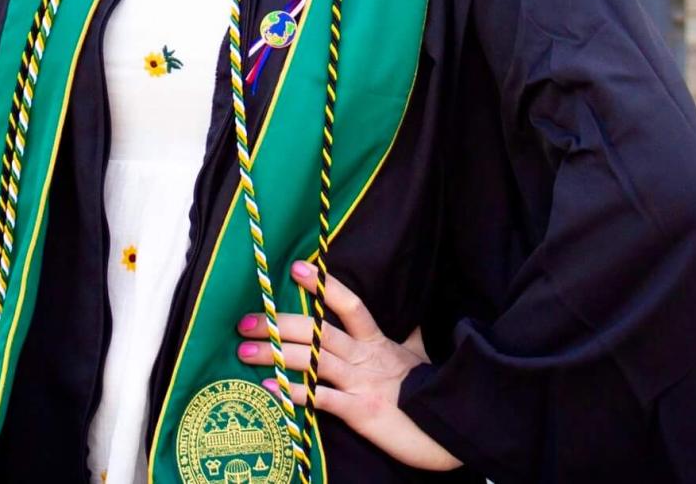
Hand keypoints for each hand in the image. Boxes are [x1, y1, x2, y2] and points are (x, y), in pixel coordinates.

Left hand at [234, 259, 462, 472]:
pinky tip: (270, 388)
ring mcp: (361, 384)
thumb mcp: (421, 358)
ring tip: (245, 351)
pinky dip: (294, 393)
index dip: (325, 285)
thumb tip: (413, 317)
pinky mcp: (360, 412)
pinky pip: (321, 399)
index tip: (298, 267)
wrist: (450, 429)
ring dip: (276, 354)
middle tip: (246, 320)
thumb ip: (410, 337)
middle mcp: (366, 358)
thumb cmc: (432, 392)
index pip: (351, 304)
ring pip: (312, 361)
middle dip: (279, 323)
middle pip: (318, 331)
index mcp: (378, 342)